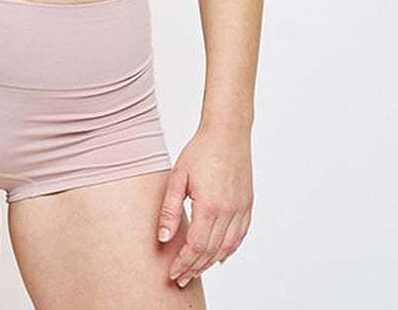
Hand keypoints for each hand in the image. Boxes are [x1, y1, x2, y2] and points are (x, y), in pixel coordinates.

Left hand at [156, 123, 253, 287]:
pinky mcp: (247, 204)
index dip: (184, 263)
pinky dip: (230, 250)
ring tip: (196, 270)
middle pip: (211, 251)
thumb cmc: (200, 150)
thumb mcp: (178, 177)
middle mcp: (228, 211)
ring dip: (211, 262)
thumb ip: (170, 209)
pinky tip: (220, 256)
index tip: (173, 273)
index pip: (196, 246)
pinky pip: (240, 235)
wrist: (227, 133)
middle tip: (182, 278)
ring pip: (227, 247)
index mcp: (209, 205)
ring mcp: (240, 208)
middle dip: (195, 268)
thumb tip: (164, 238)